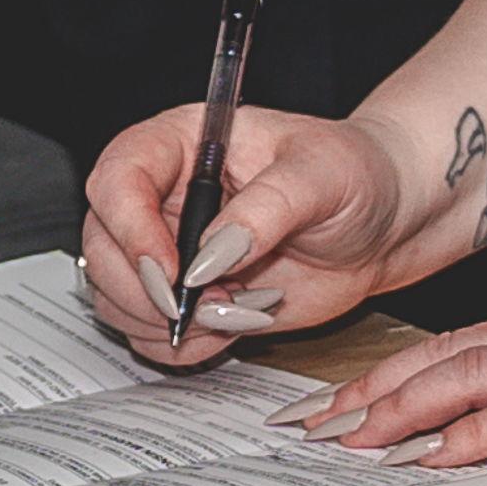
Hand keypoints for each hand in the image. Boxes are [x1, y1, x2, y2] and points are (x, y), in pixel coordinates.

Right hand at [79, 104, 414, 365]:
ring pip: (116, 295)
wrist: (383, 222)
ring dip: (168, 323)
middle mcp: (164, 194)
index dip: (131, 229)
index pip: (118, 177)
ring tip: (239, 310)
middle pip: (102, 245)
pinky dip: (184, 344)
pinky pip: (148, 332)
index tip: (173, 273)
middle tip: (208, 307)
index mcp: (183, 141)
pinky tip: (237, 324)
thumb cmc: (357, 174)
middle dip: (146, 291)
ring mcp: (171, 248)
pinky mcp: (187, 295)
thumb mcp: (322, 176)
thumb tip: (209, 258)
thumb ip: (266, 210)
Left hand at [312, 264, 486, 473]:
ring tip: (346, 436)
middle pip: (450, 353)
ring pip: (471, 375)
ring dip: (401, 408)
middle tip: (313, 419)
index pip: (472, 342)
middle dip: (376, 388)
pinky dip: (469, 433)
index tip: (354, 394)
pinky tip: (430, 454)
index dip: (407, 368)